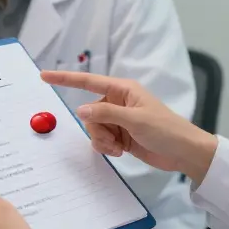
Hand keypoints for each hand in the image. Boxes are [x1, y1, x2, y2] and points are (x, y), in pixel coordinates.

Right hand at [42, 71, 218, 184]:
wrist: (184, 153)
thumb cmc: (165, 130)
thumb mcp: (135, 120)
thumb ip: (106, 114)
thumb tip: (80, 109)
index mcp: (123, 90)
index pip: (88, 82)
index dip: (65, 78)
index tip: (44, 75)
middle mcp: (118, 102)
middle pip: (89, 113)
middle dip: (97, 128)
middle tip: (114, 139)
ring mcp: (118, 120)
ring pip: (93, 128)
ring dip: (103, 140)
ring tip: (120, 147)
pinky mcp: (120, 135)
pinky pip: (101, 139)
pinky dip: (107, 147)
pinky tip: (121, 151)